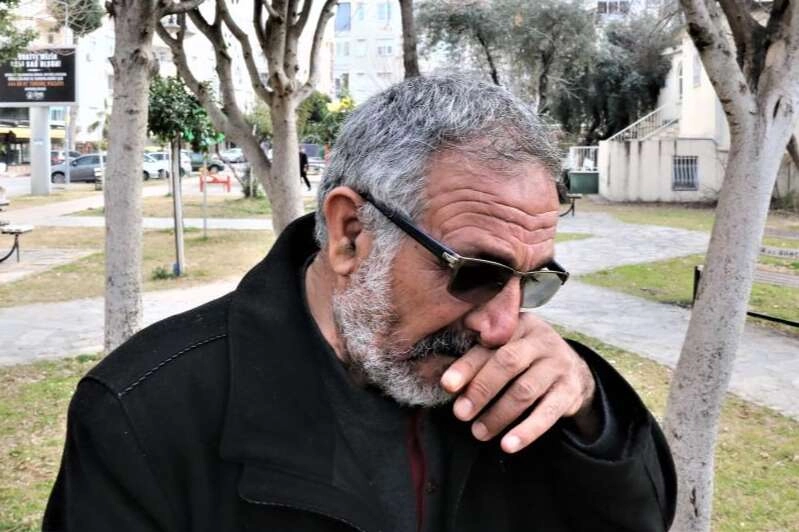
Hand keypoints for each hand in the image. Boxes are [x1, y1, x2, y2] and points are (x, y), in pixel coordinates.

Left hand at [440, 313, 596, 452]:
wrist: (573, 371)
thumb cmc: (523, 357)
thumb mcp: (505, 343)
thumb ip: (476, 346)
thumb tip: (439, 363)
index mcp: (518, 325)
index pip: (489, 344)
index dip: (466, 365)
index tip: (447, 385)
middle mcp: (541, 341)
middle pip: (507, 363)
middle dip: (481, 390)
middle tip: (460, 414)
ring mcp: (558, 365)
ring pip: (525, 391)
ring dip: (498, 415)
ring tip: (478, 433)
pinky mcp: (570, 391)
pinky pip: (548, 413)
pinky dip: (528, 431)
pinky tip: (508, 445)